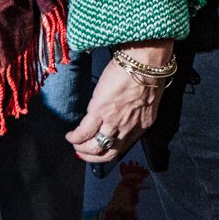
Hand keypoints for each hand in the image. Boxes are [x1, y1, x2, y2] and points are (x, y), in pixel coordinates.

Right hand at [66, 40, 171, 163]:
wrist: (145, 62)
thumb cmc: (148, 74)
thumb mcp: (146, 100)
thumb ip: (136, 111)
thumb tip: (122, 113)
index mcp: (142, 125)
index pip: (124, 147)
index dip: (109, 152)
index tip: (99, 150)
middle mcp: (129, 128)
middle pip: (108, 153)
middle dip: (93, 157)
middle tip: (83, 152)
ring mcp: (114, 122)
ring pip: (95, 147)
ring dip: (82, 149)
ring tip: (75, 143)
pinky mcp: (100, 112)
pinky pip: (83, 133)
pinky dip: (74, 138)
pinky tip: (70, 136)